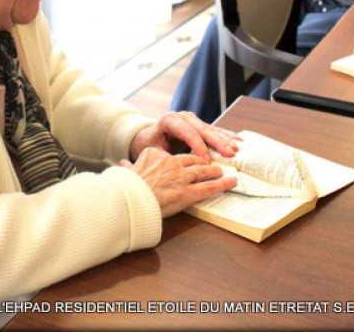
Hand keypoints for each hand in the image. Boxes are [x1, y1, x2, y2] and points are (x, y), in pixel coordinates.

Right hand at [120, 148, 236, 217]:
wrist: (129, 199)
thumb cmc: (125, 187)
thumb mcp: (125, 172)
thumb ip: (127, 167)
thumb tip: (122, 164)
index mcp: (155, 155)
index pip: (172, 154)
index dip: (180, 159)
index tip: (183, 162)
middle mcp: (171, 162)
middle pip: (192, 159)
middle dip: (202, 161)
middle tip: (210, 163)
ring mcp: (181, 177)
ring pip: (203, 171)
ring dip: (214, 171)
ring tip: (221, 171)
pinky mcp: (188, 193)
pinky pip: (209, 187)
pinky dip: (222, 184)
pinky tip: (231, 182)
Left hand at [130, 111, 240, 161]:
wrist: (148, 139)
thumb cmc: (150, 146)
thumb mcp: (153, 152)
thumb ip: (167, 158)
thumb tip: (180, 168)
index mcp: (170, 120)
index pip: (187, 132)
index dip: (198, 147)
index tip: (206, 162)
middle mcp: (183, 117)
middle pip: (202, 129)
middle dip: (217, 142)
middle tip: (230, 153)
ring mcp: (193, 120)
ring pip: (211, 130)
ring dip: (225, 140)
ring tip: (237, 148)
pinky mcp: (200, 126)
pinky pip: (215, 131)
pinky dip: (227, 136)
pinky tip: (239, 140)